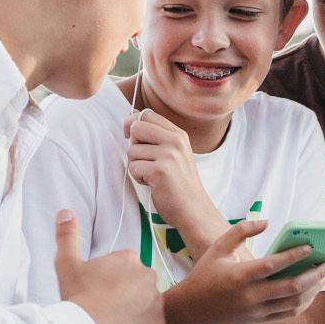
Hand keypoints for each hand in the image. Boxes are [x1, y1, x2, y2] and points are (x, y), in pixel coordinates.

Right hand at [55, 210, 165, 323]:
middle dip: (124, 292)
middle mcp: (148, 275)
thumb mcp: (66, 262)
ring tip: (113, 320)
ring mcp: (156, 300)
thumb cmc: (77, 295)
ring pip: (145, 303)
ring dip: (134, 310)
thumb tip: (65, 212)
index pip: (121, 266)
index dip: (107, 279)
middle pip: (135, 283)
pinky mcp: (159, 323)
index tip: (96, 289)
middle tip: (104, 304)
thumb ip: (67, 235)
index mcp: (128, 258)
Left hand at [123, 108, 222, 247]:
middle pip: (136, 126)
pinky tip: (153, 184)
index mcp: (179, 134)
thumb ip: (155, 134)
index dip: (133, 123)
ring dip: (136, 165)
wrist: (193, 209)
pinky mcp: (160, 171)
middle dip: (133, 144)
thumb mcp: (173, 153)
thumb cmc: (178, 183)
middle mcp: (175, 141)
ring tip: (152, 175)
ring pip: (131, 150)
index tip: (133, 137)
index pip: (147, 114)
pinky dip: (138, 178)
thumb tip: (132, 114)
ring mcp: (169, 155)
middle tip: (145, 160)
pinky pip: (133, 167)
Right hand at [166, 218, 324, 323]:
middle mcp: (249, 296)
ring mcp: (256, 311)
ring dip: (314, 288)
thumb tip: (267, 222)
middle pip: (291, 287)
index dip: (293, 256)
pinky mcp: (259, 320)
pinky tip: (312, 290)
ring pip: (294, 302)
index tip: (310, 247)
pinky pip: (289, 313)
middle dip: (315, 274)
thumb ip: (240, 231)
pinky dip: (304, 302)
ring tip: (324, 274)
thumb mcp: (217, 248)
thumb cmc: (206, 274)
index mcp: (239, 276)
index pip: (272, 266)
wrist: (192, 310)